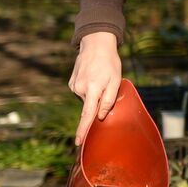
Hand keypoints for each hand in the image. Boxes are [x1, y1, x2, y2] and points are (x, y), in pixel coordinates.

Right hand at [69, 32, 121, 147]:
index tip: (78, 142)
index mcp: (93, 89)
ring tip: (100, 80)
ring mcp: (74, 86)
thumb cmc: (109, 63)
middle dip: (97, 106)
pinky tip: (93, 78)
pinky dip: (89, 90)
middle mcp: (80, 89)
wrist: (95, 44)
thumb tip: (100, 116)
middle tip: (106, 88)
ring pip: (86, 100)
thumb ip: (108, 100)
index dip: (83, 130)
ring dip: (94, 96)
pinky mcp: (71, 83)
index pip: (87, 115)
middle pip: (90, 107)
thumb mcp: (116, 80)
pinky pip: (82, 93)